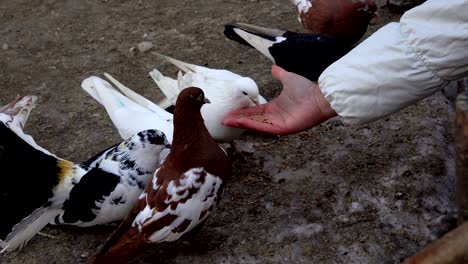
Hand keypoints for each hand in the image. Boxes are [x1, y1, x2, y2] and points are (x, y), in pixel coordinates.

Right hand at [222, 65, 336, 134]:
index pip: (256, 112)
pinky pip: (265, 128)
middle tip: (223, 118)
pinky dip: (251, 125)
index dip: (243, 112)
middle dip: (238, 119)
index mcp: (276, 108)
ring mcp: (279, 124)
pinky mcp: (283, 128)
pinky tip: (240, 122)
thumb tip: (274, 68)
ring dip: (241, 123)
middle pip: (253, 120)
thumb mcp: (289, 78)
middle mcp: (276, 117)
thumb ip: (280, 75)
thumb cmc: (308, 88)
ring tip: (227, 121)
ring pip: (256, 125)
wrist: (321, 93)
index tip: (230, 111)